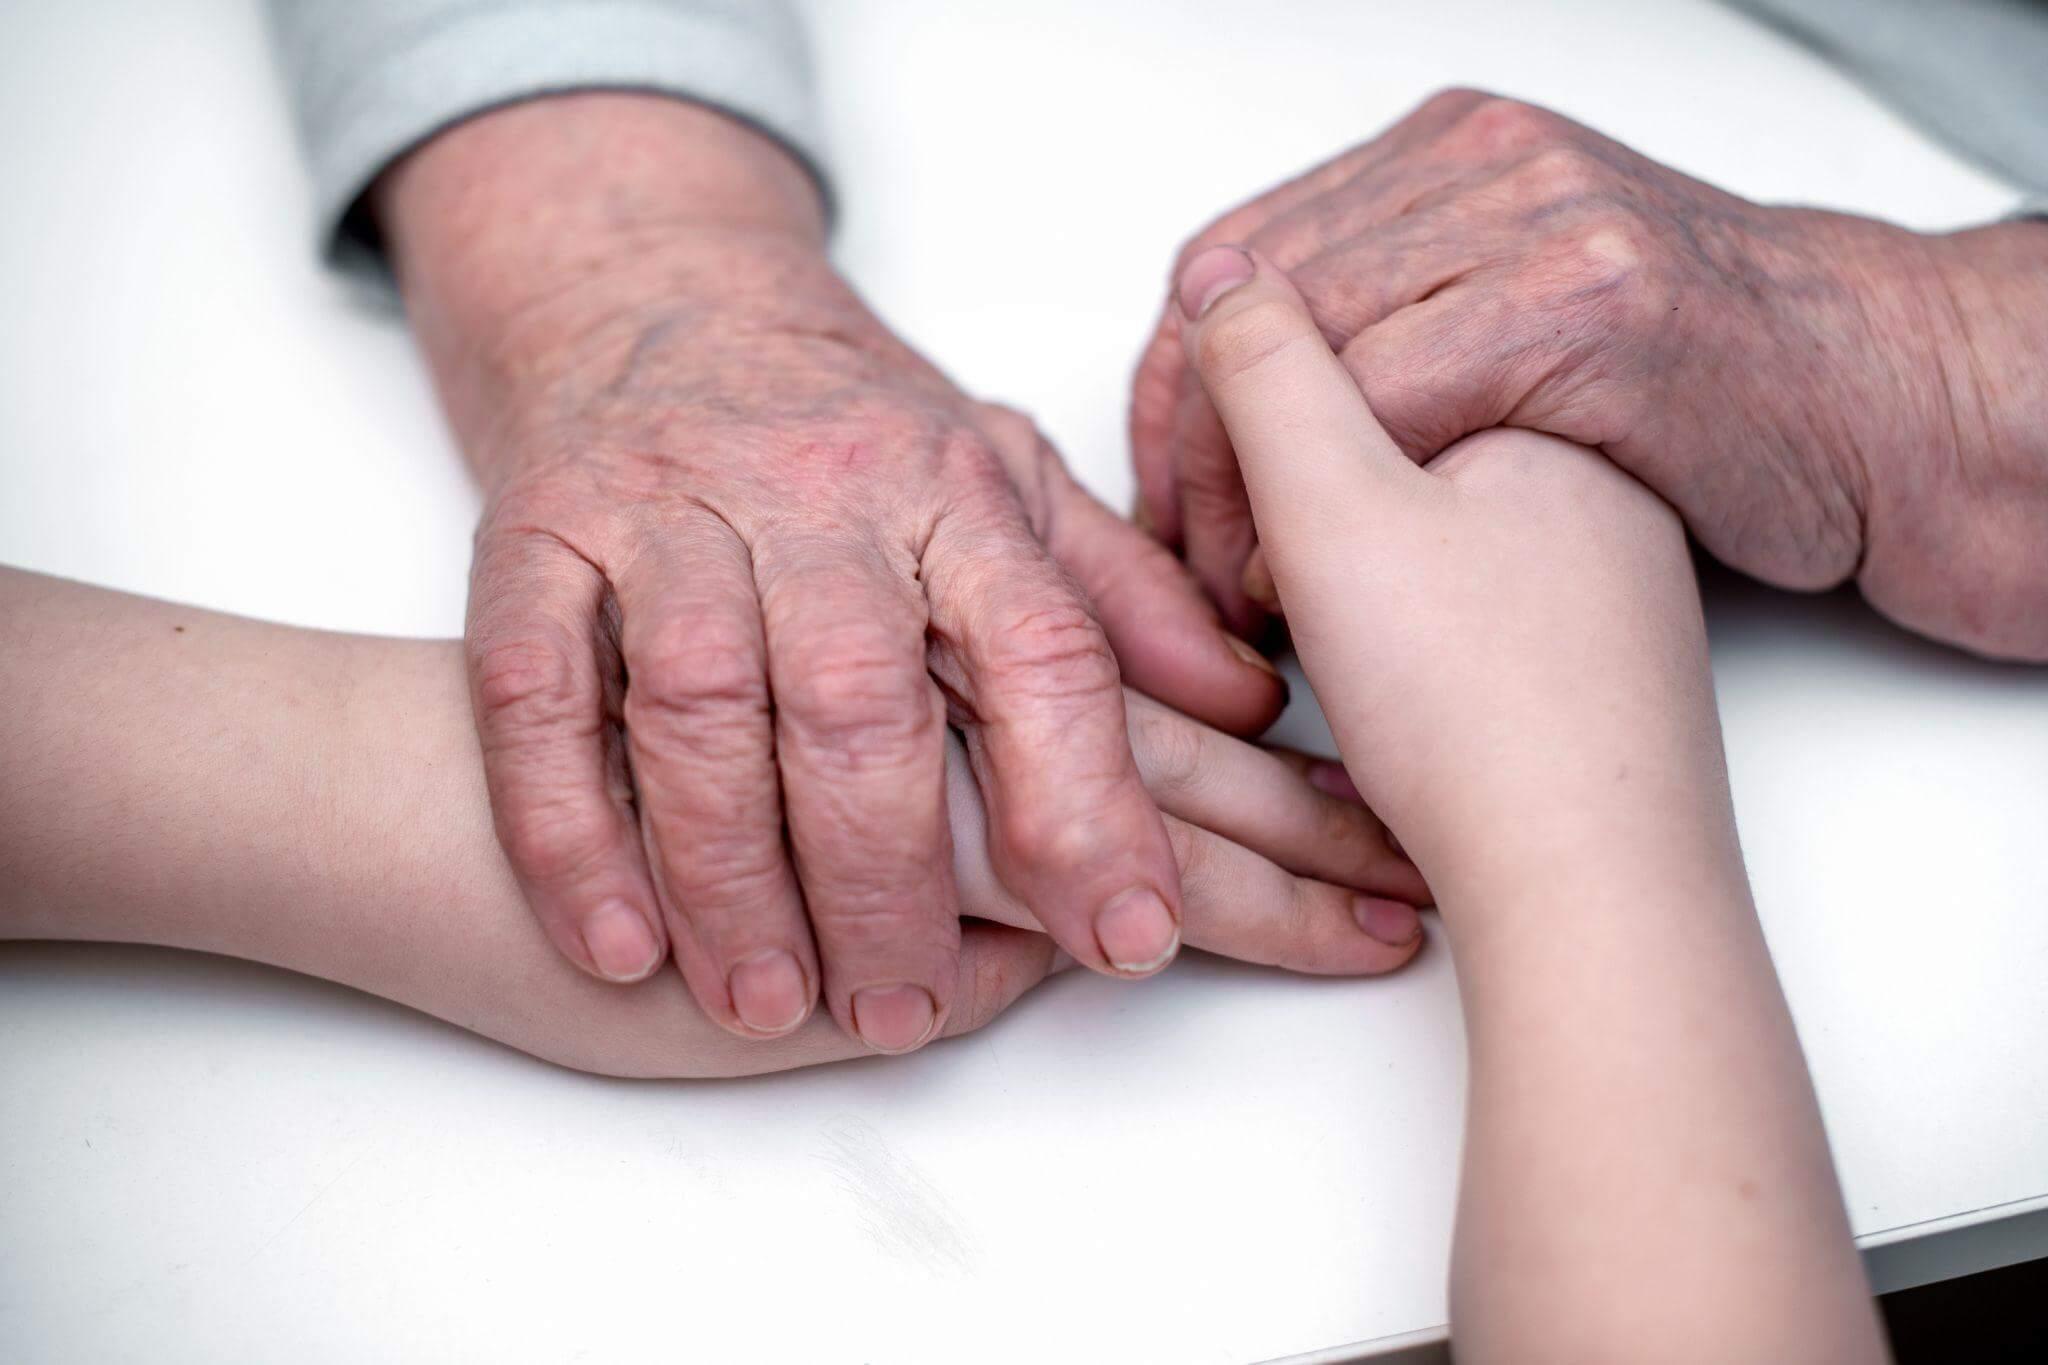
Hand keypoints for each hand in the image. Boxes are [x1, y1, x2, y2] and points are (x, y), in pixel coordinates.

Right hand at [376, 95, 1295, 1053]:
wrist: (654, 296)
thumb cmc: (852, 422)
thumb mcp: (1008, 480)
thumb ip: (1120, 599)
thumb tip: (1257, 704)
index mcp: (957, 492)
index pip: (1044, 650)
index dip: (1090, 803)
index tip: (1133, 938)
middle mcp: (817, 496)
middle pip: (858, 701)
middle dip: (886, 877)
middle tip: (902, 1009)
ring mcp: (666, 511)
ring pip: (697, 708)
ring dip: (730, 877)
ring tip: (771, 1002)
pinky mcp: (535, 535)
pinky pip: (537, 692)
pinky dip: (569, 827)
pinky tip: (617, 942)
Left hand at [1135, 89, 2047, 657]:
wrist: (1871, 401)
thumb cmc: (1691, 383)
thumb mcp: (1514, 313)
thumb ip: (1390, 314)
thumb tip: (1238, 381)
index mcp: (1446, 153)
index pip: (1231, 258)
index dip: (1166, 389)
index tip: (1156, 497)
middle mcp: (1483, 160)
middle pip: (1244, 297)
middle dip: (1184, 445)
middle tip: (1172, 560)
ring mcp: (1541, 217)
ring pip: (1304, 344)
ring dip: (1241, 486)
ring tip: (1230, 587)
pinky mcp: (1591, 304)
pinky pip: (1394, 397)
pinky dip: (1325, 503)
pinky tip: (1305, 582)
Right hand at [1173, 247, 1723, 887]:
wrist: (1597, 892)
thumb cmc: (1481, 716)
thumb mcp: (1336, 514)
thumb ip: (1268, 375)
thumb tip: (1222, 271)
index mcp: (1540, 382)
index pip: (1334, 344)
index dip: (1234, 438)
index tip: (1212, 539)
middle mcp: (1582, 448)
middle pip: (1374, 419)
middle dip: (1279, 493)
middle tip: (1243, 586)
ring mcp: (1594, 539)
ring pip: (1410, 499)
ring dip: (1328, 549)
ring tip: (1305, 628)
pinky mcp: (1585, 621)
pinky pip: (1456, 569)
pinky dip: (1390, 599)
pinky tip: (1379, 660)